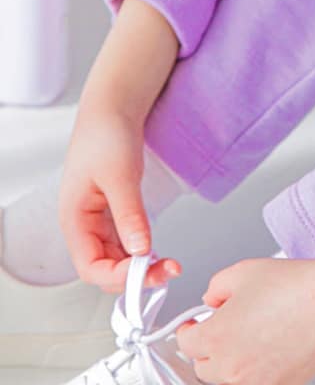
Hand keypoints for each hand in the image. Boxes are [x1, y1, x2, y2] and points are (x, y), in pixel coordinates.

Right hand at [58, 109, 180, 292]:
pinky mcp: (115, 212)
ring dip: (141, 266)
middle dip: (135, 276)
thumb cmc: (106, 134)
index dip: (118, 277)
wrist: (113, 108)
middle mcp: (85, 226)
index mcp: (75, 220)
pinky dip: (142, 250)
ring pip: (118, 258)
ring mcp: (100, 220)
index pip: (91, 268)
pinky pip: (126, 243)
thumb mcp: (119, 175)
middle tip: (169, 270)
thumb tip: (140, 250)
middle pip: (105, 268)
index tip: (147, 271)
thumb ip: (129, 215)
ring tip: (169, 264)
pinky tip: (159, 251)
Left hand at [174, 258, 314, 384]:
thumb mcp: (243, 272)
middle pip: (202, 366)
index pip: (185, 343)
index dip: (189, 329)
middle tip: (225, 331)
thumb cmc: (294, 286)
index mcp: (216, 336)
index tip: (194, 325)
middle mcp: (230, 366)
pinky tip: (260, 363)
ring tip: (239, 355)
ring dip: (224, 375)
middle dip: (209, 348)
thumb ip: (215, 288)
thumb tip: (211, 302)